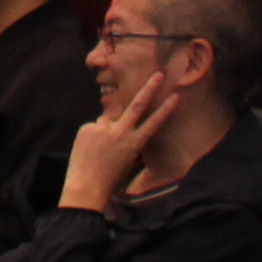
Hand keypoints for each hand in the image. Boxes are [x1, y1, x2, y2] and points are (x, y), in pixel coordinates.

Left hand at [61, 65, 184, 213]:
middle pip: (137, 105)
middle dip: (150, 88)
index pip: (154, 123)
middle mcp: (121, 133)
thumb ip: (128, 140)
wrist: (86, 187)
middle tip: (159, 74)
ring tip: (99, 150)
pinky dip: (92, 136)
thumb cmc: (109, 178)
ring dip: (106, 130)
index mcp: (135, 143)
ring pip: (109, 119)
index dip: (166, 109)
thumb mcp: (127, 160)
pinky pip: (93, 127)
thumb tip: (125, 125)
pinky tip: (88, 150)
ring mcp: (104, 128)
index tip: (175, 95)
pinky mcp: (88, 128)